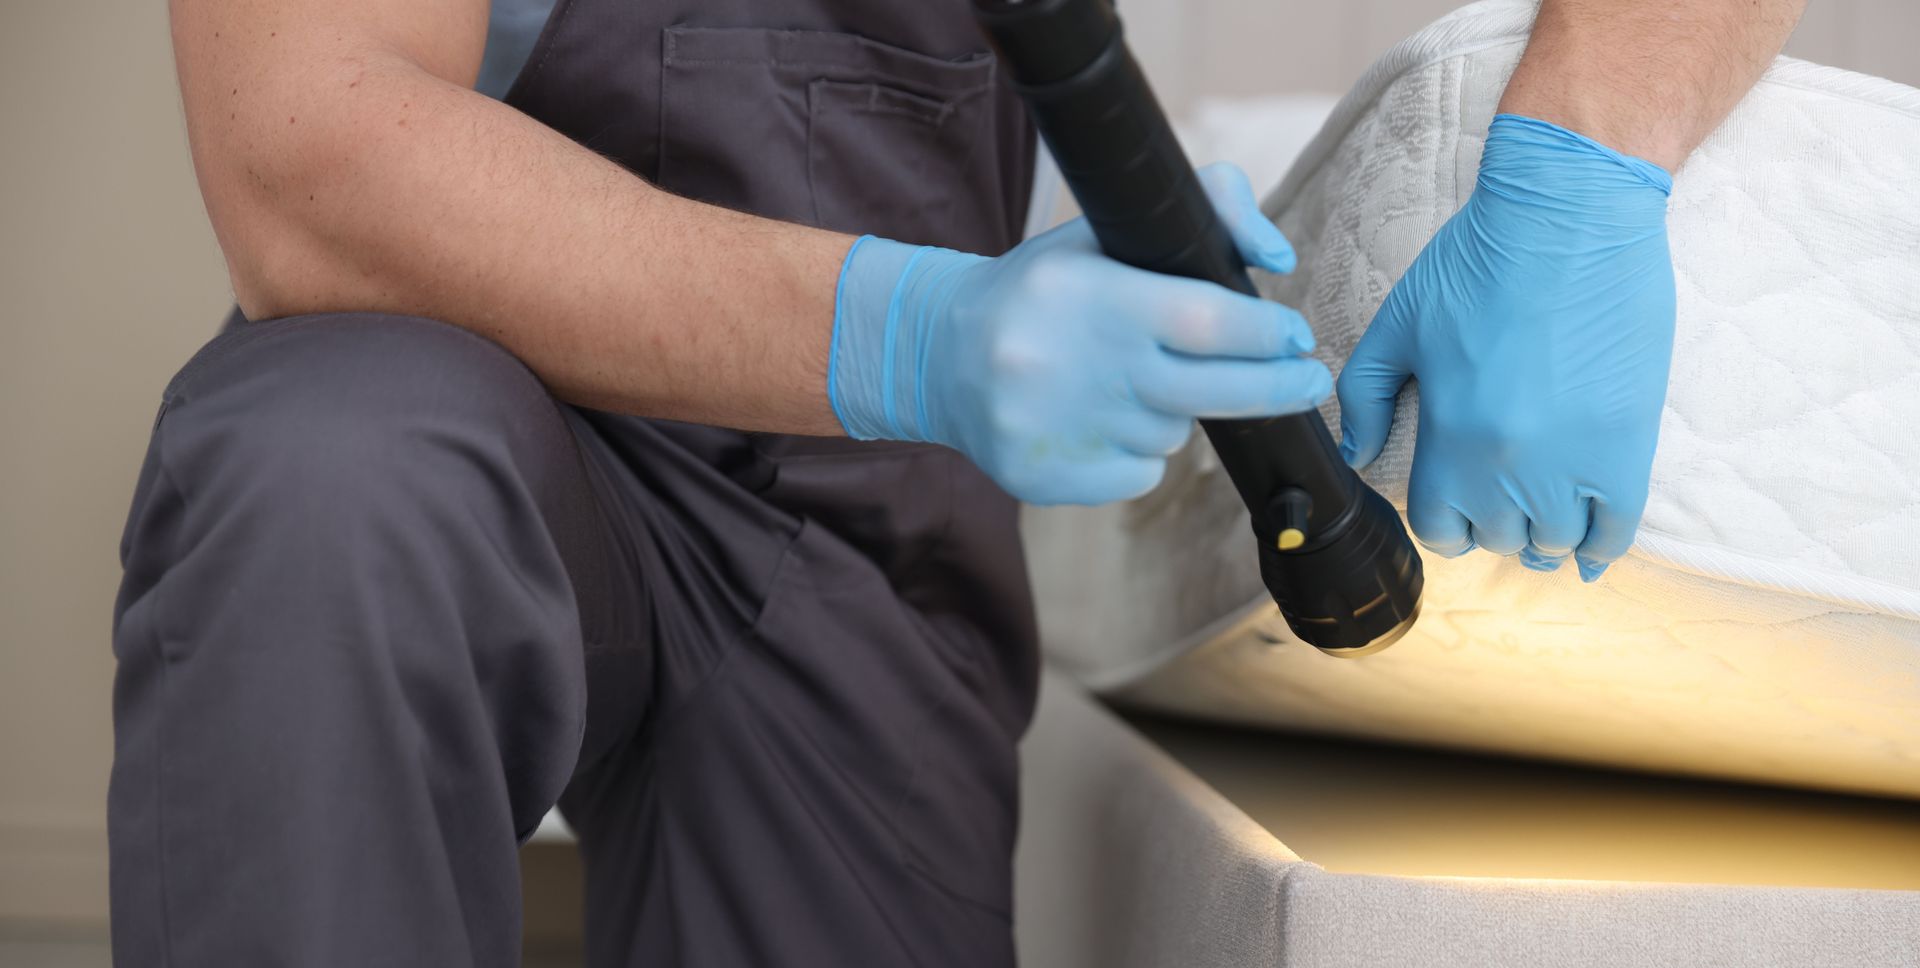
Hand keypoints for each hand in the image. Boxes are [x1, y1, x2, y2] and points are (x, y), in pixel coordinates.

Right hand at [829, 163, 1330, 505]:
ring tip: (1131, 380)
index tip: (1295, 335)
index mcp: (1092, 298)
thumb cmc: (1041, 289)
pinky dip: (1140, 450)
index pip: (1207, 321)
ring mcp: (1059, 432)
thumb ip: (1204, 207)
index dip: (1265, 333)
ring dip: (1179, 410)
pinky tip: (1099, 418)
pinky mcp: (1046, 479)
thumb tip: (1277, 257)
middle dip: (1276, 387)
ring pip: (1174, 433)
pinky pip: (1140, 473)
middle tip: (1307, 380)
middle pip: (1212, 393)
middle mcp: (1075, 368)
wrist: (938, 354)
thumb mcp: (1103, 230)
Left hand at [1336, 114, 1674, 580]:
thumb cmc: (1479, 261)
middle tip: (1497, 495)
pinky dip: (1601, 547)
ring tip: (1540, 514)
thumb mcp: (1399, 323)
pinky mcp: (1630, 443)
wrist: (1573, 213)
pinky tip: (1588, 550)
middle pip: (1497, 539)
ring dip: (1544, 534)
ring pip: (1555, 541)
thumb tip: (1356, 452)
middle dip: (1492, 524)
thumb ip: (1366, 394)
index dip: (1442, 521)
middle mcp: (1511, 465)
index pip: (1439, 528)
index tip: (1451, 501)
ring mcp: (1575, 460)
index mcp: (1452, 438)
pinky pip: (1618, 528)